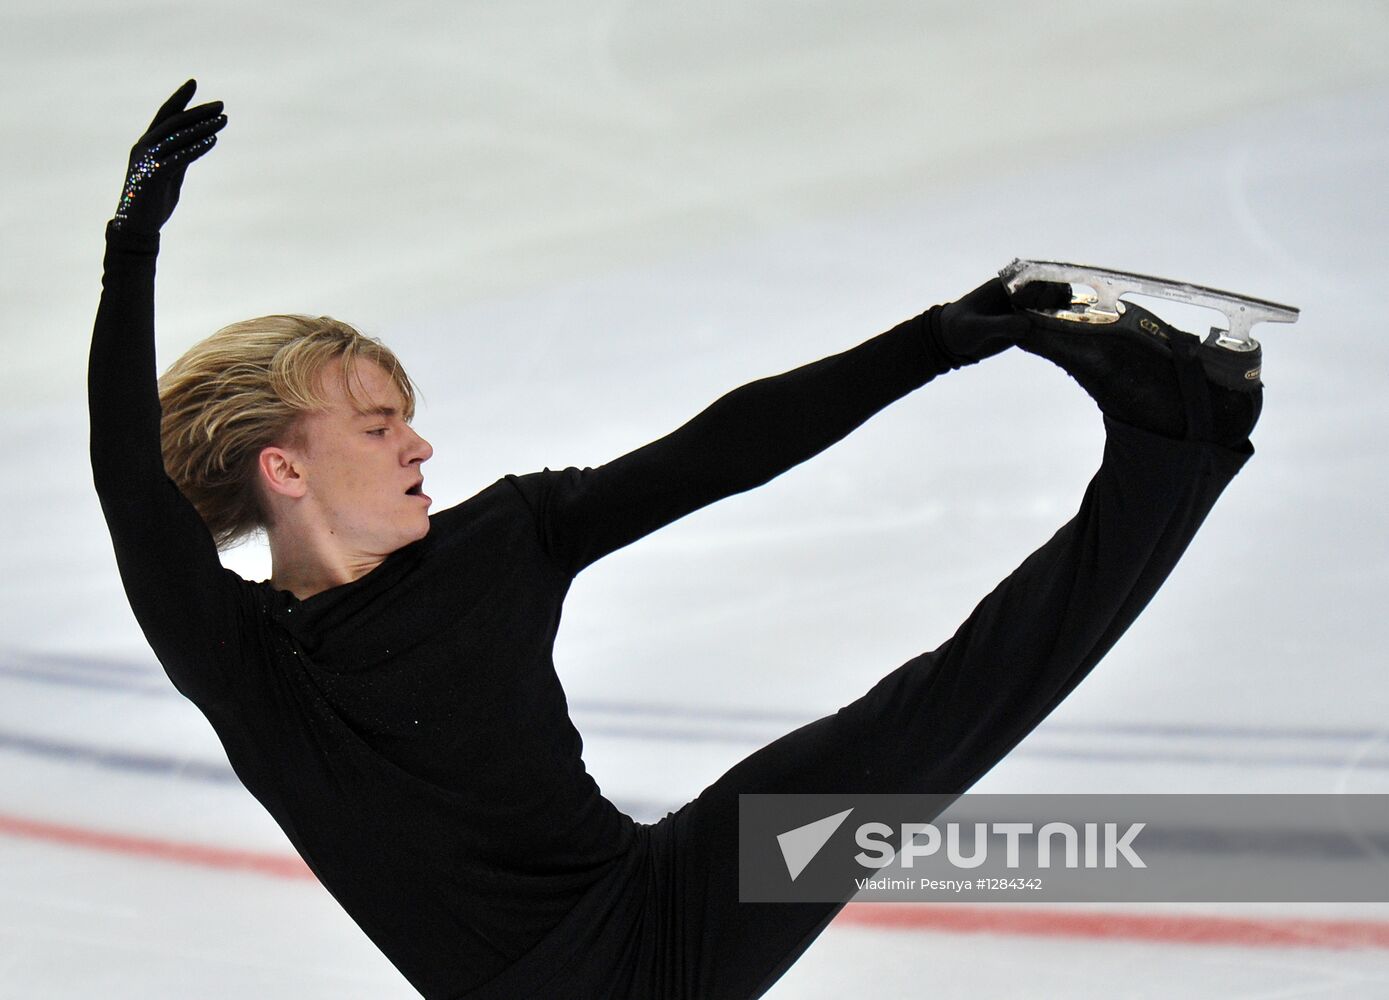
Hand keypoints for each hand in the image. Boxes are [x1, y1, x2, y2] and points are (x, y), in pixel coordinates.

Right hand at [112, 79, 226, 234]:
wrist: (138, 226)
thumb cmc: (154, 201)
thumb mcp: (171, 174)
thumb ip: (181, 156)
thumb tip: (199, 142)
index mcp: (147, 144)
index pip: (164, 115)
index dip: (179, 98)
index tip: (194, 83)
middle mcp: (144, 146)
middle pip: (174, 122)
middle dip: (199, 112)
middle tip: (221, 104)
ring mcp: (147, 160)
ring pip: (178, 136)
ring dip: (203, 126)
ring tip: (223, 119)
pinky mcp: (154, 175)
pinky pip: (178, 157)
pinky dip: (196, 147)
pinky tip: (212, 140)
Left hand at [935, 277, 1071, 365]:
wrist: (950, 342)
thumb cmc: (958, 328)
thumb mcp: (976, 326)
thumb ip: (1000, 324)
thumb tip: (1027, 324)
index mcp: (1007, 286)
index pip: (1036, 279)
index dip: (1049, 287)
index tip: (1050, 300)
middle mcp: (1019, 295)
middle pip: (1050, 290)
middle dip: (1059, 299)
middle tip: (1059, 314)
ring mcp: (1023, 310)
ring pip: (1051, 307)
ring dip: (1061, 314)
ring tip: (1064, 326)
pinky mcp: (1025, 327)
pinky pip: (1045, 326)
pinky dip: (1054, 330)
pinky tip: (1059, 337)